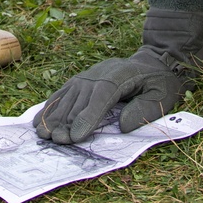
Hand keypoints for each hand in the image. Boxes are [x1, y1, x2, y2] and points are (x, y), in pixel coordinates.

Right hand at [33, 9, 202, 142]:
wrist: (155, 60)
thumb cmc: (160, 82)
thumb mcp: (162, 96)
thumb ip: (143, 110)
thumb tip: (121, 126)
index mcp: (121, 75)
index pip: (101, 94)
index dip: (88, 115)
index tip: (77, 136)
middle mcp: (100, 73)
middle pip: (80, 97)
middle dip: (67, 121)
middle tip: (58, 142)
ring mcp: (88, 75)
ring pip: (67, 95)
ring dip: (54, 116)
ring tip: (44, 135)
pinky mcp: (82, 80)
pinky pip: (63, 93)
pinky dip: (50, 107)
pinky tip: (40, 120)